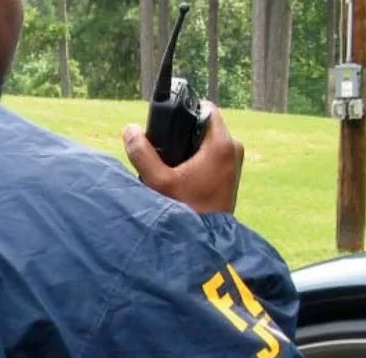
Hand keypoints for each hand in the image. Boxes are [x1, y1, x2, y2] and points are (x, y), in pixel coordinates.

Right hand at [122, 101, 244, 213]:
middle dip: (183, 132)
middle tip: (164, 149)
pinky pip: (212, 154)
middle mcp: (233, 148)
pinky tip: (181, 173)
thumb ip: (142, 154)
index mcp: (222, 144)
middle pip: (204, 125)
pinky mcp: (231, 173)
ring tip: (171, 164)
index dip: (184, 111)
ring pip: (207, 140)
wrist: (206, 242)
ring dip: (189, 146)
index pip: (205, 108)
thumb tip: (130, 130)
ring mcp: (234, 161)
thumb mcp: (158, 182)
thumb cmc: (186, 210)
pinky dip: (197, 158)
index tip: (166, 125)